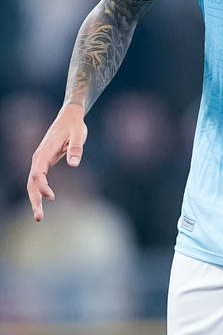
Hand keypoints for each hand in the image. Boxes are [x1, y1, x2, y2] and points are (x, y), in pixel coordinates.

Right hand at [27, 104, 87, 221]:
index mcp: (46, 151)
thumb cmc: (74, 126)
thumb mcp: (78, 135)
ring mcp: (39, 159)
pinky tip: (42, 202)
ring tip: (39, 217)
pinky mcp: (43, 162)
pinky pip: (36, 179)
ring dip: (34, 199)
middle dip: (34, 200)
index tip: (51, 197)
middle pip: (31, 181)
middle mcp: (39, 156)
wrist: (69, 116)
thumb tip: (74, 164)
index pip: (38, 172)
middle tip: (39, 218)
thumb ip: (76, 149)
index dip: (42, 186)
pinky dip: (37, 191)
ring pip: (32, 182)